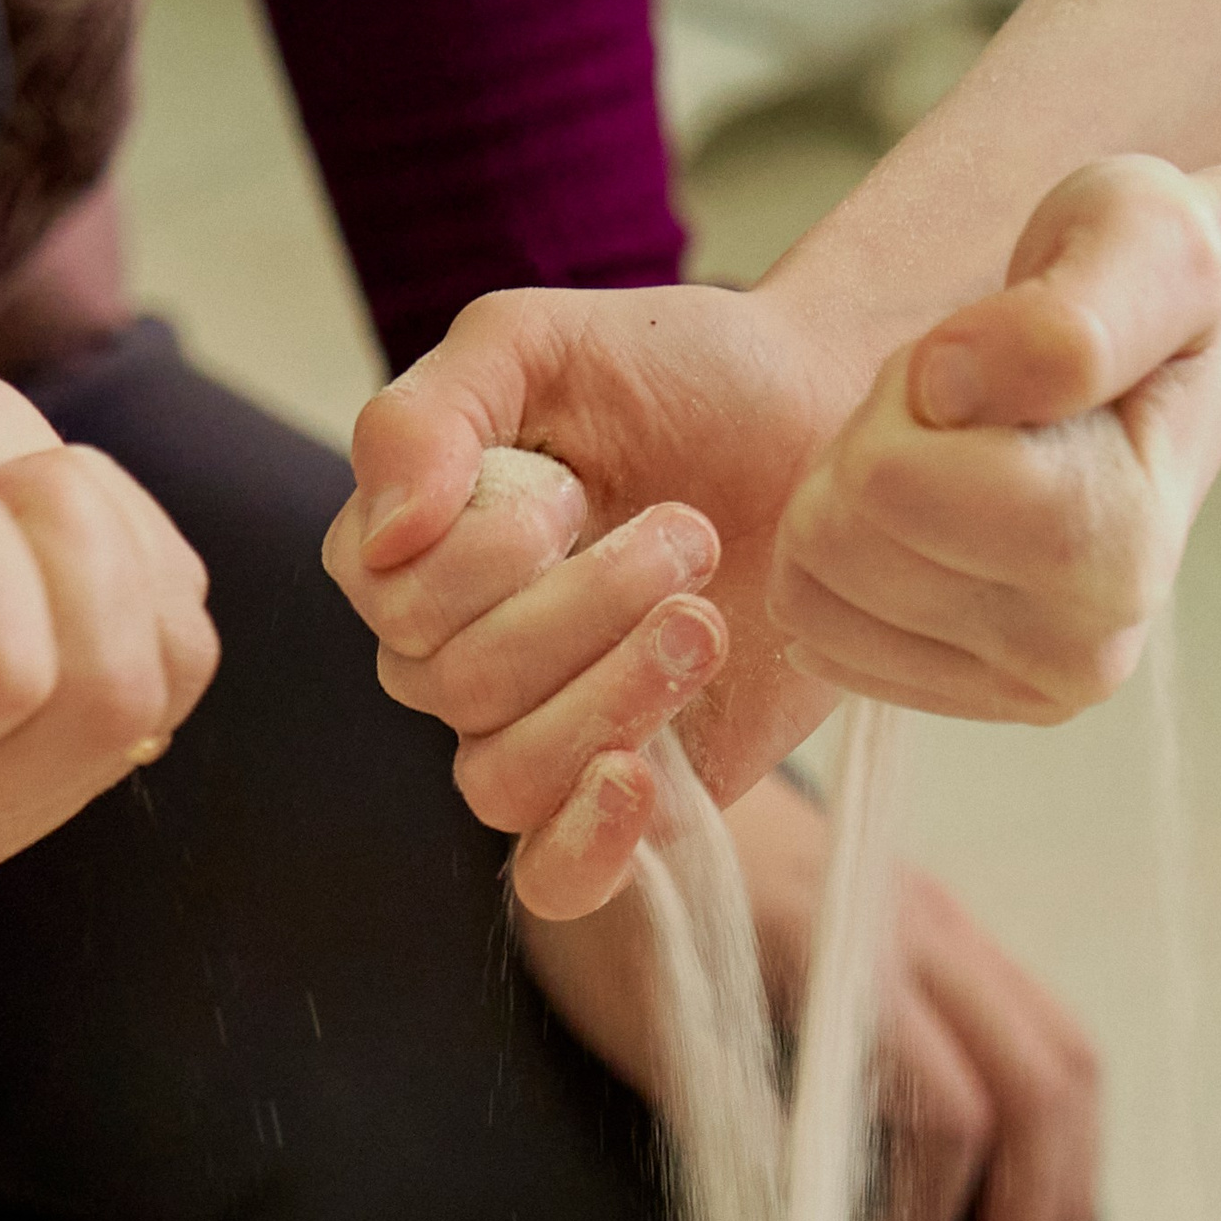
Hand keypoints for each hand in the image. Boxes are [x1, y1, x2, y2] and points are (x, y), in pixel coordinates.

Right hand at [323, 286, 856, 915]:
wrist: (835, 423)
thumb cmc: (687, 376)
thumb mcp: (539, 342)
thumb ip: (428, 413)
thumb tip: (386, 536)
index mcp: (416, 558)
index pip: (391, 605)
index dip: (483, 558)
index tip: (578, 483)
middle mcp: (460, 658)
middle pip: (455, 687)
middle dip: (581, 604)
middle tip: (690, 532)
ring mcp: (545, 732)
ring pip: (502, 776)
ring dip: (610, 693)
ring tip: (704, 618)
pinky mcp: (635, 795)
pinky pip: (555, 879)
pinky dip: (581, 847)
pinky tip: (636, 780)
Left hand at [515, 775, 1098, 1220]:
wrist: (621, 756)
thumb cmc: (603, 891)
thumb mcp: (627, 1003)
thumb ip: (718, 1106)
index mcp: (833, 946)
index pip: (944, 1111)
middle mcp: (911, 922)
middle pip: (1039, 1087)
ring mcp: (941, 916)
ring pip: (1063, 1056)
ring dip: (1060, 1185)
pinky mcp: (943, 924)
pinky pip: (1039, 1027)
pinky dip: (1047, 1126)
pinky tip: (1016, 1201)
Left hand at [770, 158, 1220, 721]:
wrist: (1190, 359)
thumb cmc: (1155, 290)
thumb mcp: (1139, 239)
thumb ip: (1061, 319)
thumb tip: (949, 392)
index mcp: (1115, 549)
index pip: (883, 483)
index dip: (908, 392)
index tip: (995, 361)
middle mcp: (1078, 652)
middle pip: (833, 542)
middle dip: (876, 443)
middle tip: (976, 404)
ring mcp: (1024, 689)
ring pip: (810, 590)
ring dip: (860, 497)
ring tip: (964, 450)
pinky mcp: (969, 698)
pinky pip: (818, 628)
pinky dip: (853, 556)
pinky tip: (943, 514)